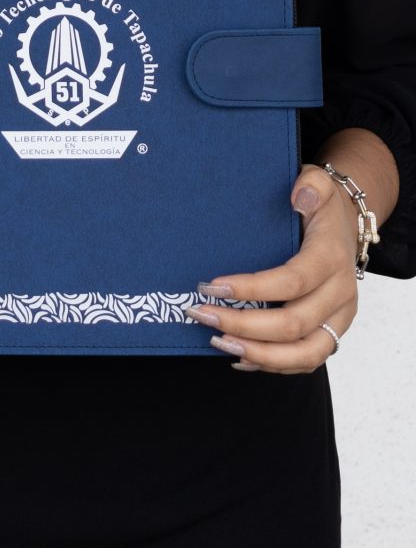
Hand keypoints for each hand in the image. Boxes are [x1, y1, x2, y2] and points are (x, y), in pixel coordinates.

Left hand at [184, 163, 359, 372]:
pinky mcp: (332, 333)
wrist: (346, 225)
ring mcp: (339, 318)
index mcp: (332, 258)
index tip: (212, 286)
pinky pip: (307, 361)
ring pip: (306, 353)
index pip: (292, 282)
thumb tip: (299, 195)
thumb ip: (311, 184)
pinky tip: (240, 356)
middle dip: (244, 325)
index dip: (252, 289)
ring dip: (259, 354)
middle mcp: (341, 294)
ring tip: (217, 341)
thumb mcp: (319, 183)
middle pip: (294, 324)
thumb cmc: (321, 206)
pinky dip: (273, 364)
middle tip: (201, 314)